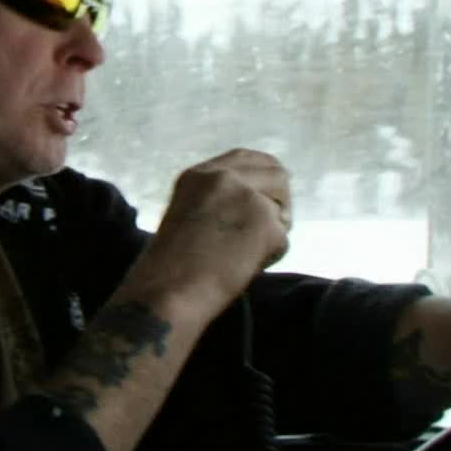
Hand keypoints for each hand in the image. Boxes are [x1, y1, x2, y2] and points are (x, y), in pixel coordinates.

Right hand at [123, 149, 291, 322]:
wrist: (168, 292)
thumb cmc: (171, 268)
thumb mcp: (188, 213)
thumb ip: (218, 200)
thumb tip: (260, 202)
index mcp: (199, 174)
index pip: (246, 158)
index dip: (266, 173)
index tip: (272, 192)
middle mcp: (223, 177)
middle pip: (277, 175)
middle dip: (281, 202)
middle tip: (267, 232)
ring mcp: (246, 197)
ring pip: (282, 211)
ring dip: (273, 233)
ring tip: (242, 255)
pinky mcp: (264, 223)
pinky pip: (282, 241)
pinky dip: (269, 258)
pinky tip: (241, 268)